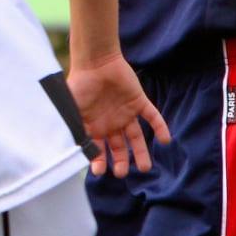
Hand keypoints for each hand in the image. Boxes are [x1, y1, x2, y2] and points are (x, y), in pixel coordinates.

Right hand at [68, 51, 171, 176]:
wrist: (95, 61)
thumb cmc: (79, 84)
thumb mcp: (71, 109)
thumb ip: (73, 129)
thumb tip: (69, 150)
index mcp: (94, 125)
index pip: (97, 148)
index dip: (98, 160)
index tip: (100, 171)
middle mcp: (110, 122)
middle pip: (118, 147)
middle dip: (120, 161)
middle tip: (122, 173)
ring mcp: (125, 112)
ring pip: (136, 137)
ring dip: (141, 152)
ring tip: (145, 168)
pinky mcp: (139, 101)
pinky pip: (152, 116)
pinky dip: (161, 127)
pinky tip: (166, 140)